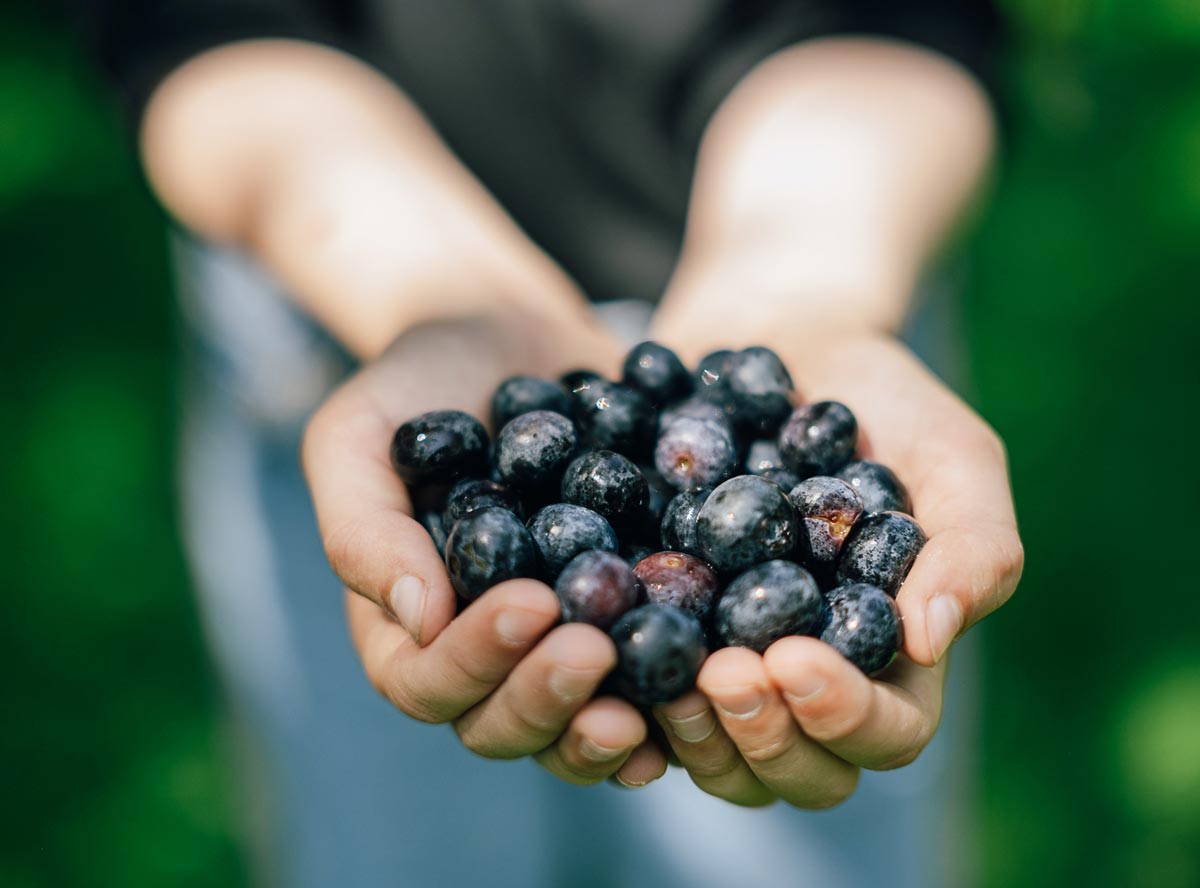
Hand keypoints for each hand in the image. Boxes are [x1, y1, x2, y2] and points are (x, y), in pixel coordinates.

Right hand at [302, 309, 668, 787]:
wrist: (507, 335)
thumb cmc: (416, 381)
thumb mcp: (359, 435)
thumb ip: (363, 527)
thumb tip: (421, 619)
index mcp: (407, 624)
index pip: (426, 680)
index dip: (475, 660)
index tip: (532, 602)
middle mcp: (481, 650)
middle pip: (502, 725)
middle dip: (547, 700)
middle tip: (596, 653)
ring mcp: (553, 642)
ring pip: (572, 727)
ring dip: (607, 729)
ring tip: (653, 701)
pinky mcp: (619, 617)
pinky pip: (641, 681)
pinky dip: (670, 695)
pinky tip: (705, 679)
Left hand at [646, 323, 1022, 807]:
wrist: (779, 338)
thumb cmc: (882, 398)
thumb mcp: (953, 454)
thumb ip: (972, 545)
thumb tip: (930, 640)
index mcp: (886, 656)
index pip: (886, 732)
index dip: (843, 718)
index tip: (793, 659)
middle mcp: (804, 674)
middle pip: (793, 771)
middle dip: (760, 739)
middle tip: (721, 674)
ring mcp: (725, 656)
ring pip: (712, 754)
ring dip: (689, 737)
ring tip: (664, 672)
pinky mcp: (658, 624)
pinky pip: (635, 689)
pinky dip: (617, 689)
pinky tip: (595, 644)